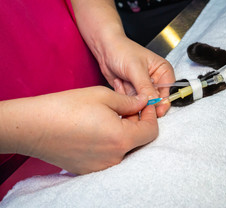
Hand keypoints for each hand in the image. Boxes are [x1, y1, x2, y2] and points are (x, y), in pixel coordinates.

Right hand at [0, 86, 157, 174]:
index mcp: (121, 139)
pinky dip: (110, 143)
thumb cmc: (67, 108)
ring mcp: (101, 166)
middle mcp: (115, 157)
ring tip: (109, 117)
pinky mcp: (89, 169)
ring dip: (123, 133)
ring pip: (123, 148)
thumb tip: (143, 102)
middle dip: (137, 123)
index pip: (151, 131)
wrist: (34, 127)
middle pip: (138, 141)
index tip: (145, 105)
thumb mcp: (103, 95)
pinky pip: (108, 156)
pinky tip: (97, 130)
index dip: (151, 116)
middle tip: (126, 107)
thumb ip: (129, 101)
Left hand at [97, 36, 174, 116]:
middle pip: (156, 100)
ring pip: (143, 103)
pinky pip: (133, 102)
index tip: (153, 108)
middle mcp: (156, 80)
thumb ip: (145, 87)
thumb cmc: (122, 50)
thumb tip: (154, 102)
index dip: (162, 102)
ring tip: (124, 83)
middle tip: (134, 94)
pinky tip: (120, 83)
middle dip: (144, 100)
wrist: (105, 49)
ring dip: (132, 97)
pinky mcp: (134, 92)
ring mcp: (144, 87)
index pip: (168, 91)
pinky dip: (125, 97)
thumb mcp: (135, 69)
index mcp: (163, 71)